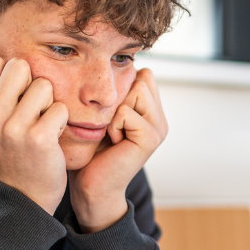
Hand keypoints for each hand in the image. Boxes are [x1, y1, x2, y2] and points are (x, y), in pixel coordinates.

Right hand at [0, 57, 68, 213]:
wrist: (25, 194)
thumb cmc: (9, 154)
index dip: (12, 77)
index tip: (15, 99)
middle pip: (20, 66)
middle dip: (31, 83)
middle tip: (32, 108)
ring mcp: (14, 129)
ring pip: (44, 85)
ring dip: (48, 103)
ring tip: (42, 123)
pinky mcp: (40, 139)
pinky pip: (60, 108)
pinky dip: (61, 121)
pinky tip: (52, 136)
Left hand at [70, 68, 167, 231]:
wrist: (91, 185)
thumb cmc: (90, 150)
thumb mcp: (103, 114)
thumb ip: (116, 93)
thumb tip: (116, 63)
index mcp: (151, 110)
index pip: (143, 73)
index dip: (120, 88)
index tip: (111, 116)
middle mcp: (160, 118)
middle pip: (141, 77)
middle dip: (118, 98)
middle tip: (112, 127)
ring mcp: (159, 128)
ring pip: (136, 90)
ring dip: (115, 111)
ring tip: (112, 134)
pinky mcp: (151, 138)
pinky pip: (126, 112)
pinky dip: (112, 125)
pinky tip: (113, 143)